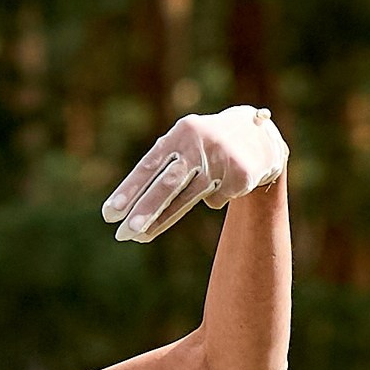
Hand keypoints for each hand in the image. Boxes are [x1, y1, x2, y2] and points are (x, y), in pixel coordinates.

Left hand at [102, 106, 288, 244]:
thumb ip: (163, 172)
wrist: (259, 137)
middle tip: (122, 233)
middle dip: (145, 210)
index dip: (129, 189)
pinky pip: (214, 201)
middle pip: (168, 183)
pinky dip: (212, 198)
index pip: (150, 164)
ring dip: (162, 220)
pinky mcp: (239, 176)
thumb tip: (133, 215)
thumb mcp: (185, 147)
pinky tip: (222, 185)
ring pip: (187, 198)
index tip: (109, 213)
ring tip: (140, 237)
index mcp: (181, 132)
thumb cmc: (208, 146)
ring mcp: (221, 160)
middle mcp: (199, 143)